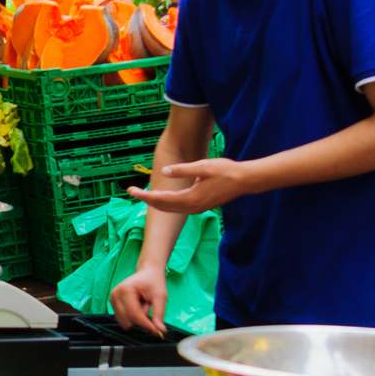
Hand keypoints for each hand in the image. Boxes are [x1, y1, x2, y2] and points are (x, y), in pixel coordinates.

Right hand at [110, 263, 169, 336]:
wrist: (147, 273)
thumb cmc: (153, 281)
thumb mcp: (160, 296)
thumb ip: (159, 314)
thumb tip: (160, 331)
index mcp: (125, 290)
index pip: (134, 314)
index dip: (146, 324)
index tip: (157, 331)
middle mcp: (115, 295)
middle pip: (128, 321)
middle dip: (140, 319)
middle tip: (147, 307)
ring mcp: (113, 300)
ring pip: (125, 322)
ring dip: (136, 318)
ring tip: (142, 305)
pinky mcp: (113, 305)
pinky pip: (123, 320)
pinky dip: (132, 317)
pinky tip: (137, 306)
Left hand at [127, 157, 251, 215]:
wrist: (244, 181)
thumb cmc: (225, 171)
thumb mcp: (202, 166)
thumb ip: (182, 169)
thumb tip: (164, 172)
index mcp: (190, 199)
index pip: (161, 199)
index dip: (144, 195)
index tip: (130, 190)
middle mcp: (191, 207)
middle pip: (162, 207)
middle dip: (145, 199)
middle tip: (130, 191)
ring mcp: (196, 209)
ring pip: (169, 208)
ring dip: (155, 202)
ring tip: (142, 194)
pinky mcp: (200, 206)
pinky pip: (177, 207)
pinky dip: (166, 203)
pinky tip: (161, 197)